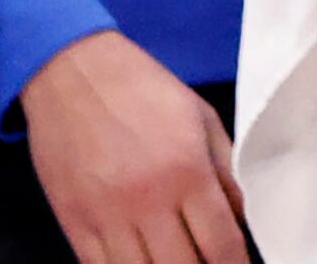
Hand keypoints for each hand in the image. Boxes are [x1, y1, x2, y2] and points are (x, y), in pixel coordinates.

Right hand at [19, 32, 248, 263]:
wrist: (74, 72)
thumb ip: (227, 168)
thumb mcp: (200, 117)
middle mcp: (147, 201)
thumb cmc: (142, 89)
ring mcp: (107, 217)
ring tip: (181, 262)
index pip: (220, 242)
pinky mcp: (74, 224)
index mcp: (186, 170)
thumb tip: (243, 215)